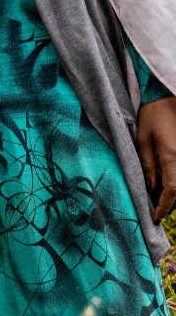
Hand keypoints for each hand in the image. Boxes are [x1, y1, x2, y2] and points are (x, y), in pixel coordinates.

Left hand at [137, 96, 175, 220]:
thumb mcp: (143, 139)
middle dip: (170, 205)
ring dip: (175, 197)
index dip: (164, 207)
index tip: (154, 217)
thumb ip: (147, 164)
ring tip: (160, 203)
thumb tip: (149, 187)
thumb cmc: (153, 115)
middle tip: (156, 213)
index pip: (172, 191)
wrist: (169, 98)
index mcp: (173, 157)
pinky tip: (166, 187)